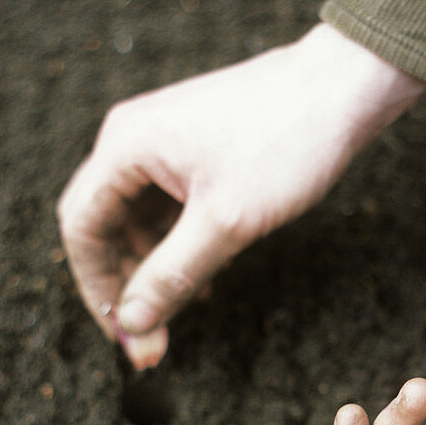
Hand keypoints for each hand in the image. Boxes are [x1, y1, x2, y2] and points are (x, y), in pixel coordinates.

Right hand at [57, 23, 425, 368]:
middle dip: (123, 283)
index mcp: (125, 146)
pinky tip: (203, 277)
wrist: (344, 88)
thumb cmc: (287, 142)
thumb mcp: (226, 223)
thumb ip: (171, 276)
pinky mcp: (192, 149)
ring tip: (185, 307)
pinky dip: (176, 245)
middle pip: (102, 224)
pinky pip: (166, 206)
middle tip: (150, 335)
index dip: (97, 289)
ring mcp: (162, 142)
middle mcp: (132, 139)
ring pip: (135, 219)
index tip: (126, 336)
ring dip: (152, 268)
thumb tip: (132, 325)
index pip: (81, 229)